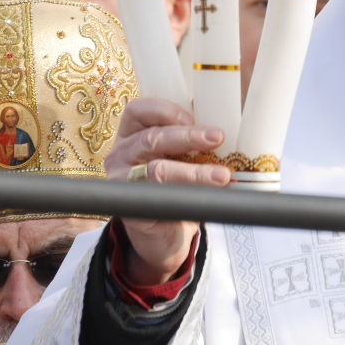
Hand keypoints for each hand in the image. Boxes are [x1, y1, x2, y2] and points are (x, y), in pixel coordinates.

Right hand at [105, 98, 230, 285]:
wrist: (162, 234)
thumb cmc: (172, 186)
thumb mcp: (178, 156)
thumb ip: (190, 137)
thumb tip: (221, 116)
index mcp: (131, 134)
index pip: (138, 111)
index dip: (164, 110)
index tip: (193, 116)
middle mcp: (121, 154)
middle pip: (151, 138)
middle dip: (188, 137)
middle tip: (218, 137)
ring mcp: (122, 183)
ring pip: (158, 171)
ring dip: (194, 172)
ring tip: (223, 176)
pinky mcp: (130, 209)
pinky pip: (160, 200)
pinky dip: (188, 197)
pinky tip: (207, 198)